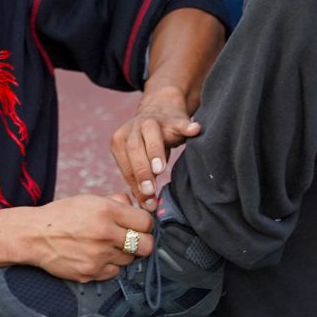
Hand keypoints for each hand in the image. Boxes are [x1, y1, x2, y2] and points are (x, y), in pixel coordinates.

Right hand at [19, 194, 156, 281]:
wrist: (34, 235)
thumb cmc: (63, 215)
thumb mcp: (90, 199)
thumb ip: (117, 202)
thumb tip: (138, 208)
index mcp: (107, 211)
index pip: (147, 223)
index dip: (146, 224)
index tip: (139, 226)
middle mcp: (105, 234)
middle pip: (146, 246)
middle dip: (144, 243)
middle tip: (134, 240)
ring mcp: (98, 256)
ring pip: (130, 260)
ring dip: (122, 254)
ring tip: (106, 246)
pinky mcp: (90, 273)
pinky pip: (113, 272)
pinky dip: (108, 265)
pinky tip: (96, 256)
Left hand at [111, 89, 200, 210]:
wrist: (161, 108)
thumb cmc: (147, 143)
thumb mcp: (139, 158)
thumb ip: (139, 179)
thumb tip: (146, 208)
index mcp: (121, 139)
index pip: (125, 164)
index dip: (135, 183)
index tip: (147, 201)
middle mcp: (134, 127)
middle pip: (133, 147)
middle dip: (141, 169)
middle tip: (149, 188)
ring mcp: (153, 120)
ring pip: (151, 132)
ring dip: (155, 151)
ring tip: (161, 168)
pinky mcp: (174, 117)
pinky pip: (180, 122)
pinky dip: (186, 127)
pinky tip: (195, 130)